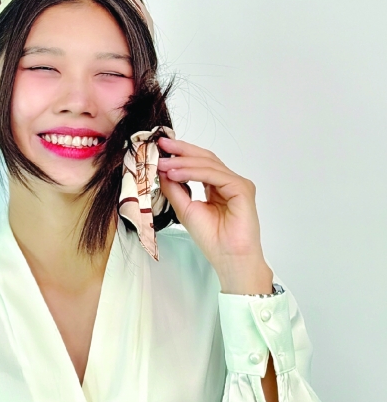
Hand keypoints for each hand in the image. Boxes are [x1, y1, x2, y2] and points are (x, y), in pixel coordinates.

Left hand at [156, 135, 270, 286]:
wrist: (228, 258)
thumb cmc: (212, 240)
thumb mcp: (185, 210)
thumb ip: (175, 189)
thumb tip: (161, 170)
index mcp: (217, 187)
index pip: (199, 164)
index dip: (180, 155)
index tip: (159, 148)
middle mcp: (229, 182)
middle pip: (205, 158)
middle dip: (181, 150)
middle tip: (161, 144)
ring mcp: (237, 184)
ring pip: (208, 165)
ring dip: (183, 162)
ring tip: (163, 163)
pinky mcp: (242, 188)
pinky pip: (215, 175)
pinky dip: (193, 172)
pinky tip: (176, 173)